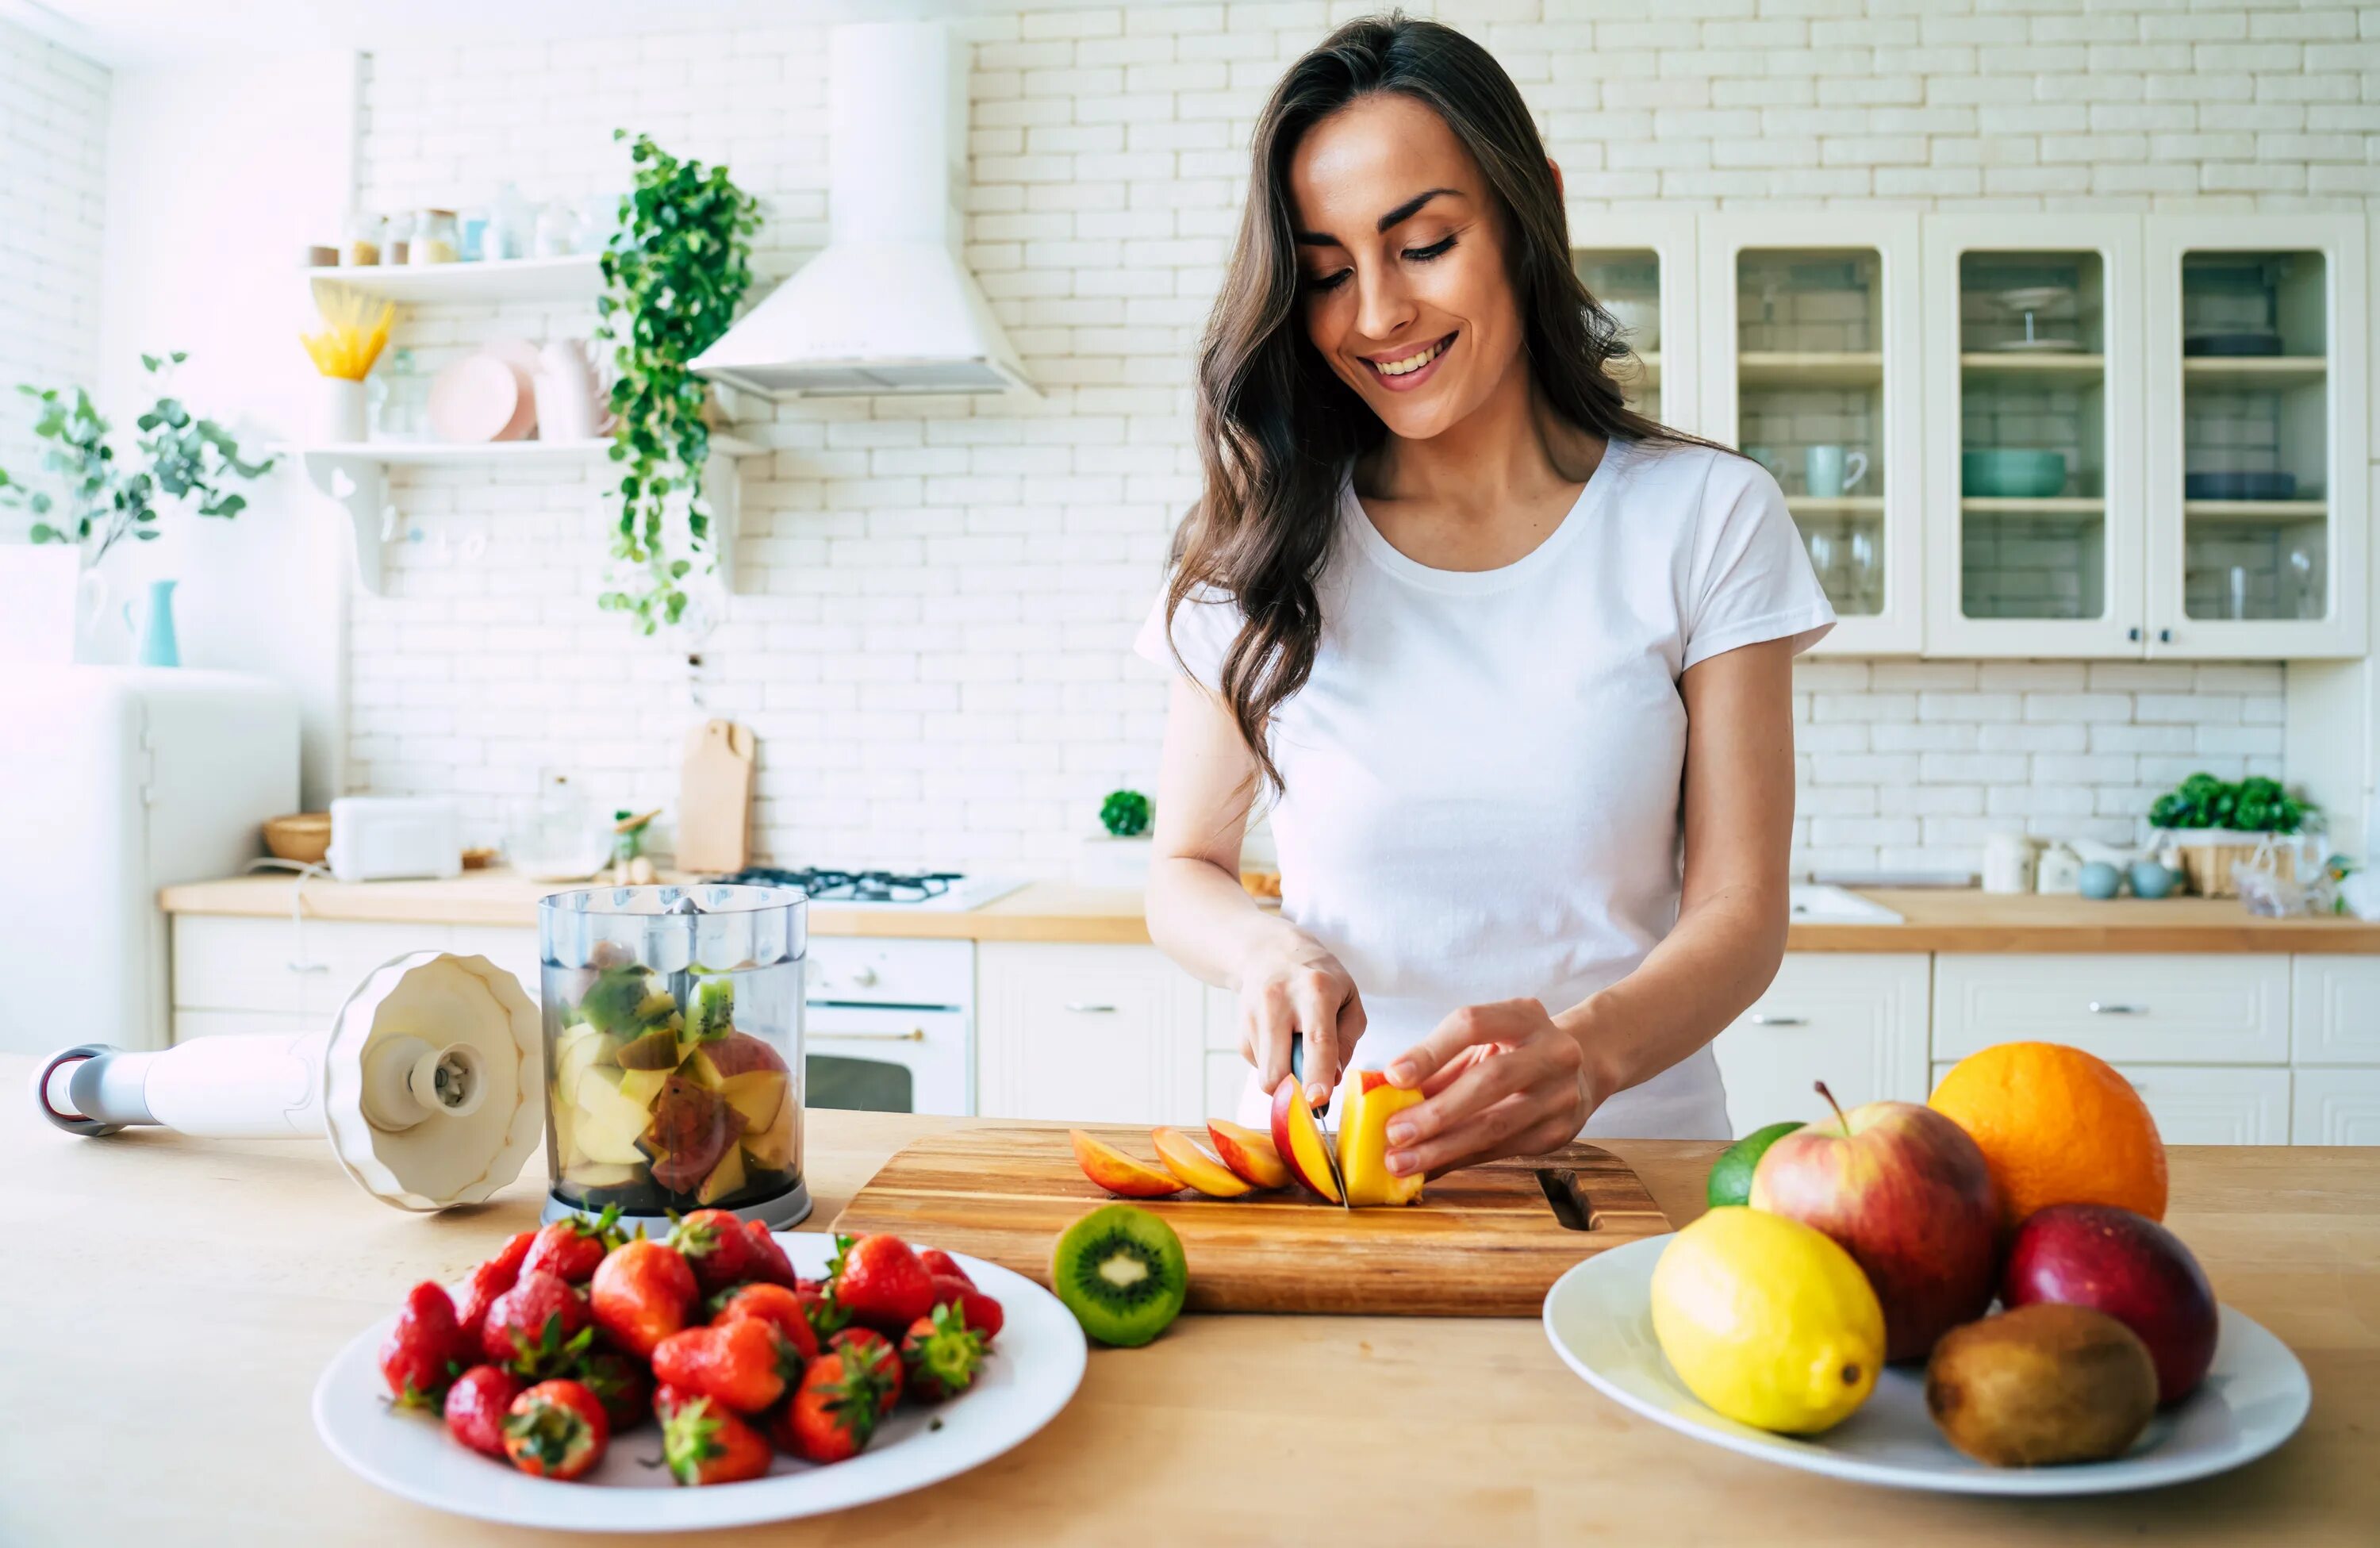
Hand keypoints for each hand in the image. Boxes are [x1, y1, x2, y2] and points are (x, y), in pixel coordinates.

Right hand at [1236, 938, 1365, 1107]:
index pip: (1317, 1041)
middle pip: (1278, 1068)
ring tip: (1297, 1046)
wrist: (1268, 952)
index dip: (1317, 1075)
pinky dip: (1273, 1063)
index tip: (1318, 1102)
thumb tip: (1332, 1079)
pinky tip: (1281, 1040)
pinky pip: (1259, 1066)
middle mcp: (1279, 1002)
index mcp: (1316, 991)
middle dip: (1296, 1091)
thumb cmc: (1319, 978)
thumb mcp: (1348, 998)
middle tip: (1314, 1085)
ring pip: (1267, 1073)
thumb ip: (1347, 1040)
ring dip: (1287, 1074)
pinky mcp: (1239, 1029)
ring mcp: (1253, 1015)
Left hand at [1382, 998, 1595, 1177]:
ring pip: (1497, 1125)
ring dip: (1443, 1147)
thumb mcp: (1483, 1041)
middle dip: (1437, 1111)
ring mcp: (1560, 1094)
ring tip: (1402, 1161)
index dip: (1431, 1051)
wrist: (1581, 1068)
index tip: (1394, 1076)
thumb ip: (1438, 1061)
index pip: (1473, 1024)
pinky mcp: (1558, 1132)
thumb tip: (1382, 1091)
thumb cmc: (1514, 1051)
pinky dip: (1459, 1160)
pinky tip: (1428, 1169)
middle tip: (1394, 1133)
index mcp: (1525, 1016)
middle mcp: (1551, 1052)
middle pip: (1490, 1080)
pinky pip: (1500, 1150)